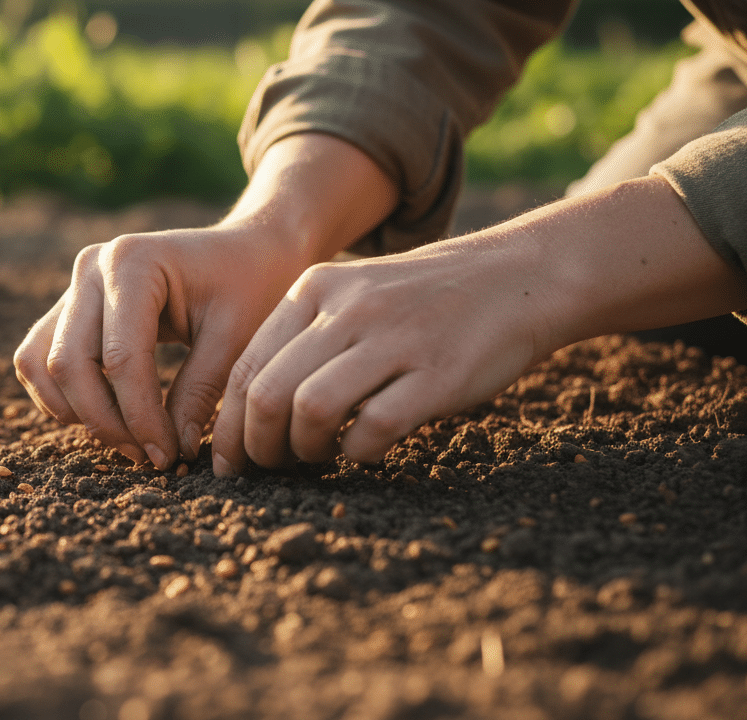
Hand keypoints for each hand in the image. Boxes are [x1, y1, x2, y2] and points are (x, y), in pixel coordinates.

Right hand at [15, 222, 310, 467]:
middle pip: (69, 363)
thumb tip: (171, 452)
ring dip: (75, 413)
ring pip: (41, 364)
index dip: (139, 416)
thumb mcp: (237, 337)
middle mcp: (92, 267)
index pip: (120, 357)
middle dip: (105, 422)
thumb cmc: (248, 287)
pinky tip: (107, 418)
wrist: (244, 252)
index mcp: (134, 262)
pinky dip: (60, 397)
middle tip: (148, 456)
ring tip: (127, 440)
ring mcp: (75, 285)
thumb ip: (200, 392)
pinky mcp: (69, 307)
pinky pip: (38, 359)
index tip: (167, 455)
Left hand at [211, 176, 746, 474]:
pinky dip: (357, 453)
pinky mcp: (437, 372)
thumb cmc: (422, 302)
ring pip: (311, 409)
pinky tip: (361, 455)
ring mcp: (393, 338)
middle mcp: (348, 309)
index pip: (248, 365)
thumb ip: (304, 339)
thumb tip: (250, 413)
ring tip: (313, 460)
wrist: (519, 277)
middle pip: (268, 392)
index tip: (227, 460)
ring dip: (302, 450)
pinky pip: (374, 427)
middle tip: (265, 470)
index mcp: (316, 289)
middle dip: (255, 445)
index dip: (228, 423)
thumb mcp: (353, 296)